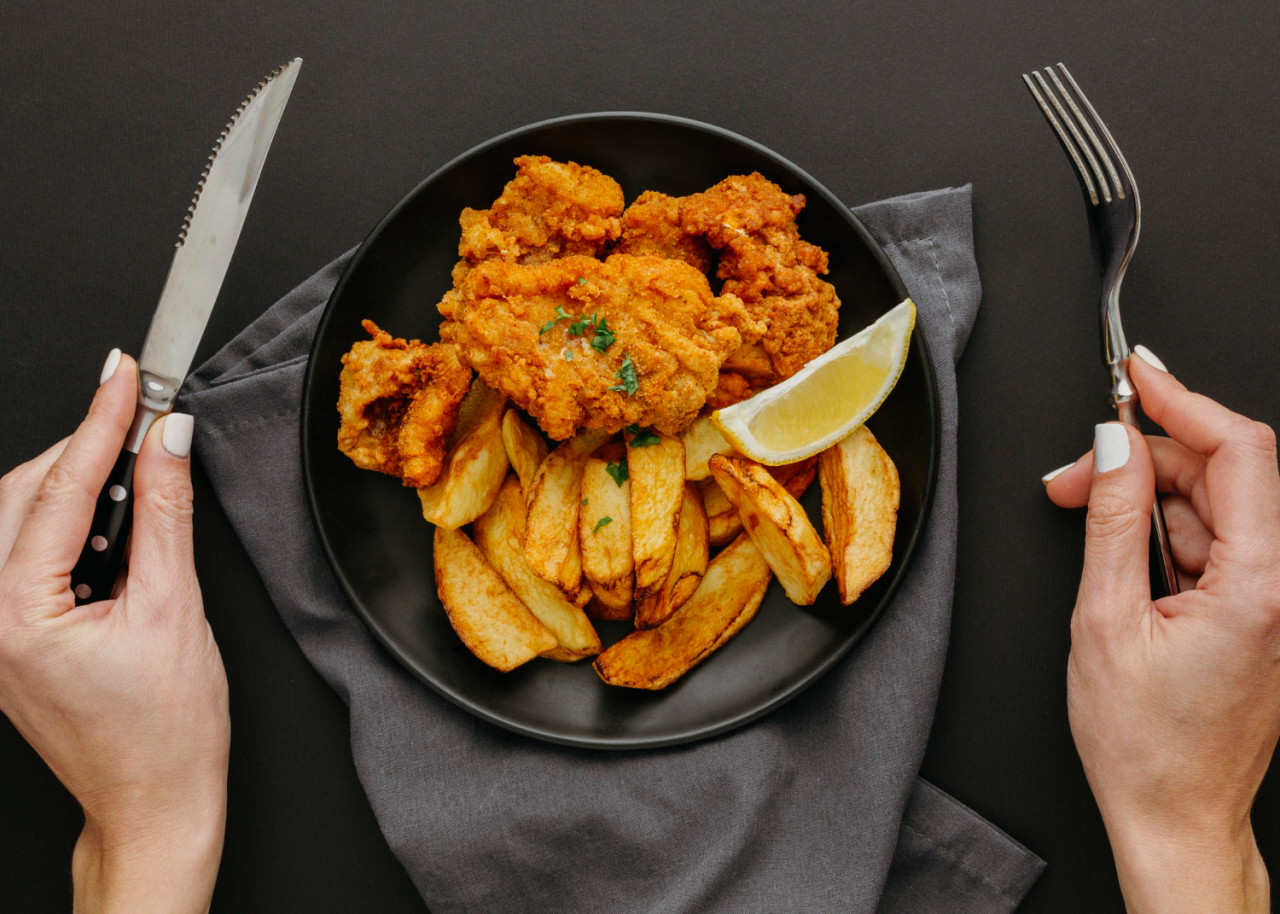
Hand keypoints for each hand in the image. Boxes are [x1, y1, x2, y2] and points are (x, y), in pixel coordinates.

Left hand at [0, 351, 228, 913]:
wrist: (155, 801)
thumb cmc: (166, 732)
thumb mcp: (176, 607)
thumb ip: (165, 512)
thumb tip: (168, 442)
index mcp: (17, 615)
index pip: (60, 489)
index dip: (101, 422)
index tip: (125, 375)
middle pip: (23, 495)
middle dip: (85, 449)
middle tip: (143, 414)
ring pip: (18, 520)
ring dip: (76, 485)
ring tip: (136, 470)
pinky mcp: (8, 637)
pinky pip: (24, 554)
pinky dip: (67, 524)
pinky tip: (111, 521)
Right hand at [1044, 346, 1279, 912]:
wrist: (1173, 814)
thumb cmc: (1145, 745)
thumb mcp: (1105, 620)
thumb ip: (1111, 522)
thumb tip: (1110, 449)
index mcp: (1261, 585)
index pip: (1240, 452)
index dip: (1185, 401)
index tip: (1139, 374)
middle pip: (1224, 472)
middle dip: (1145, 456)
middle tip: (1077, 472)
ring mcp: (1270, 598)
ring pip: (1213, 504)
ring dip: (1146, 495)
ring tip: (1083, 513)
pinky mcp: (1252, 609)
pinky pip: (1211, 541)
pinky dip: (1160, 531)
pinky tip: (1118, 552)